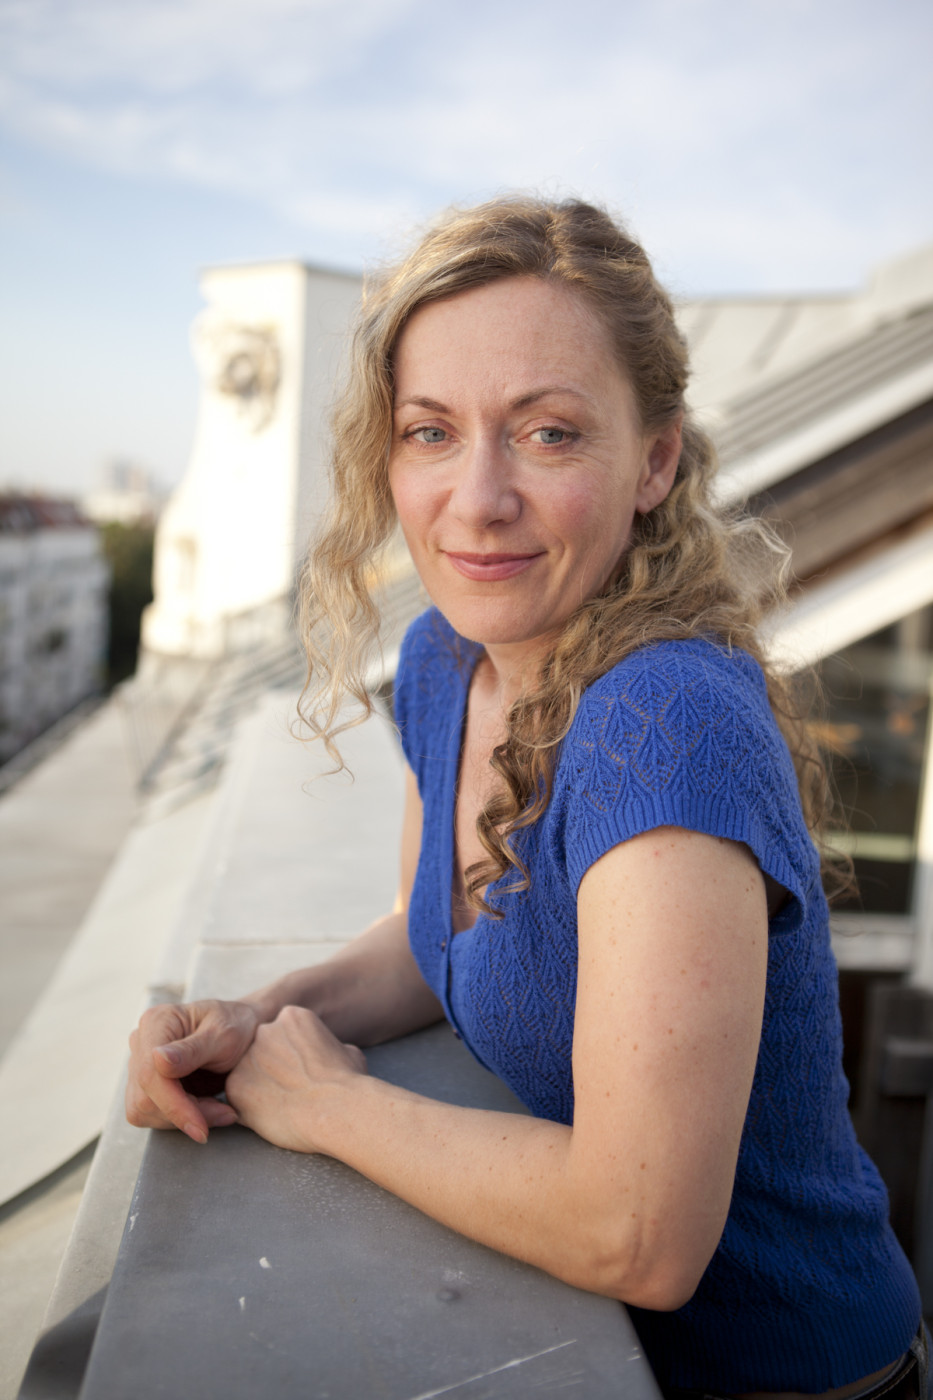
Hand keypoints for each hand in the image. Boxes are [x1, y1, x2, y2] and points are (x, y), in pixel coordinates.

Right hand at [126, 1000, 260, 1142]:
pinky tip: (207, 1109)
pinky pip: (153, 1114)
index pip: (150, 1074)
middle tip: (225, 1113)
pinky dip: (181, 1118)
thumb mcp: (224, 1034)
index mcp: (157, 1022)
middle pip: (145, 1097)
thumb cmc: (237, 1025)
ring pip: (145, 1111)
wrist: (246, 1030)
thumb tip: (157, 1060)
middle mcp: (142, 1042)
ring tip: (220, 1110)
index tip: (200, 1127)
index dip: (173, 1106)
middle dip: (184, 1114)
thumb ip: (192, 1050)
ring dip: (184, 1119)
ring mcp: (141, 1064)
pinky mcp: (148, 1085)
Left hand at [226, 1005, 366, 1153]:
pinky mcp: (235, 1086)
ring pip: (247, 1074)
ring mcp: (246, 1057)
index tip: (304, 1071)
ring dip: (260, 1088)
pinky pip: (238, 1098)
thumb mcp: (347, 1050)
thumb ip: (326, 1046)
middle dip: (272, 1068)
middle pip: (260, 1050)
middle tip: (292, 1089)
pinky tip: (274, 1115)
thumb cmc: (348, 1082)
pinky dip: (251, 1109)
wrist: (338, 1109)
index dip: (293, 1055)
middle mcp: (264, 1030)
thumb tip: (328, 1054)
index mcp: (291, 1016)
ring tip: (285, 1104)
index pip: (282, 1033)